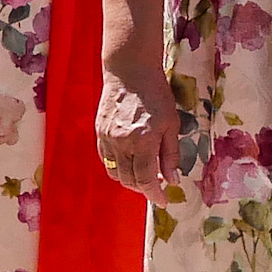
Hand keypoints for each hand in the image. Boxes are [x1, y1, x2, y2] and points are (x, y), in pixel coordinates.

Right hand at [96, 56, 175, 195]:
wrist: (130, 71)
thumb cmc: (156, 93)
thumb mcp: (172, 123)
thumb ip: (171, 154)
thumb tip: (172, 179)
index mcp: (143, 140)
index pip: (146, 179)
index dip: (155, 194)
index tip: (163, 200)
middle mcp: (122, 143)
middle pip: (129, 180)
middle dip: (144, 188)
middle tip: (157, 187)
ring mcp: (108, 138)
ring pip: (116, 172)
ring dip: (130, 180)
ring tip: (144, 176)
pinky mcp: (100, 133)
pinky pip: (106, 160)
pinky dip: (118, 167)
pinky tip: (130, 163)